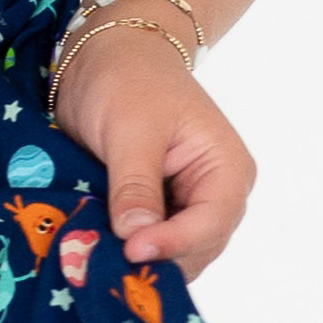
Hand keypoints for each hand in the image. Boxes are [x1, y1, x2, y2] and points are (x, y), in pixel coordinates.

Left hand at [46, 24, 257, 273]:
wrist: (111, 54)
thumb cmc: (128, 79)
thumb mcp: (131, 130)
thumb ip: (135, 185)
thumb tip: (135, 237)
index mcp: (226, 169)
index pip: (211, 223)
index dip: (173, 244)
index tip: (129, 250)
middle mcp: (215, 195)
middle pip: (196, 250)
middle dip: (156, 261)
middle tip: (105, 268)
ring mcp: (186, 207)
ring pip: (172, 256)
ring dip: (138, 263)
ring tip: (97, 263)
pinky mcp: (157, 212)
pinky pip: (148, 245)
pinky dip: (125, 253)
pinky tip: (97, 254)